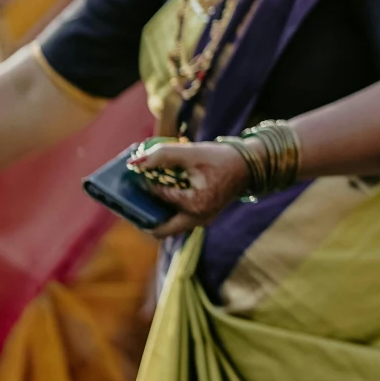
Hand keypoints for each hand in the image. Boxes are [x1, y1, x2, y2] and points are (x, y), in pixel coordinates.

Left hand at [127, 141, 249, 236]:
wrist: (247, 166)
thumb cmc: (221, 159)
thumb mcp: (192, 153)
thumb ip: (163, 155)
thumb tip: (136, 163)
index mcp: (195, 206)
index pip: (158, 195)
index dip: (146, 181)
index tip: (141, 169)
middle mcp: (196, 219)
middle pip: (158, 228)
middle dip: (142, 213)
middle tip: (132, 196)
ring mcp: (199, 221)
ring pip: (166, 224)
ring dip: (154, 210)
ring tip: (147, 190)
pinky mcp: (200, 217)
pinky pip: (176, 219)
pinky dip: (166, 207)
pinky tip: (163, 188)